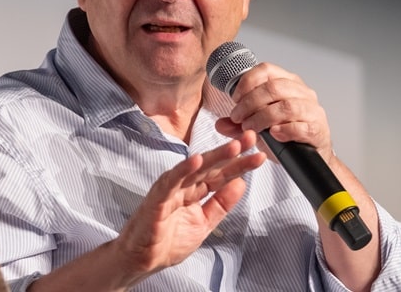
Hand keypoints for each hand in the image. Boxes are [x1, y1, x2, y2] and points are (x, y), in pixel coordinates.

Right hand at [110, 130, 264, 284]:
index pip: (221, 175)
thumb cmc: (167, 241)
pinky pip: (171, 182)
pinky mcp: (157, 199)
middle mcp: (183, 186)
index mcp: (195, 191)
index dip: (240, 165)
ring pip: (194, 169)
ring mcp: (170, 190)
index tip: (258, 156)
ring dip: (214, 156)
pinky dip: (183, 170)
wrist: (142, 261)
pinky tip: (197, 160)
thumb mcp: (204, 223)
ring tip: (233, 147)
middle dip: (232, 153)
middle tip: (250, 139)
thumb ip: (221, 204)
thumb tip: (241, 183)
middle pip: (211, 166)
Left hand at [217, 63, 334, 162]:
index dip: (247, 82)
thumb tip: (220, 124)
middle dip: (250, 103)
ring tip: (250, 128)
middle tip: (237, 118)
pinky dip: (284, 130)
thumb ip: (238, 125)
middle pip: (274, 87)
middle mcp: (301, 92)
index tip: (235, 99)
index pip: (266, 70)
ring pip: (286, 106)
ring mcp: (312, 110)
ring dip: (262, 117)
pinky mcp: (317, 128)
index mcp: (287, 82)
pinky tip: (273, 134)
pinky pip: (300, 126)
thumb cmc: (284, 135)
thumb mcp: (257, 127)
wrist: (308, 157)